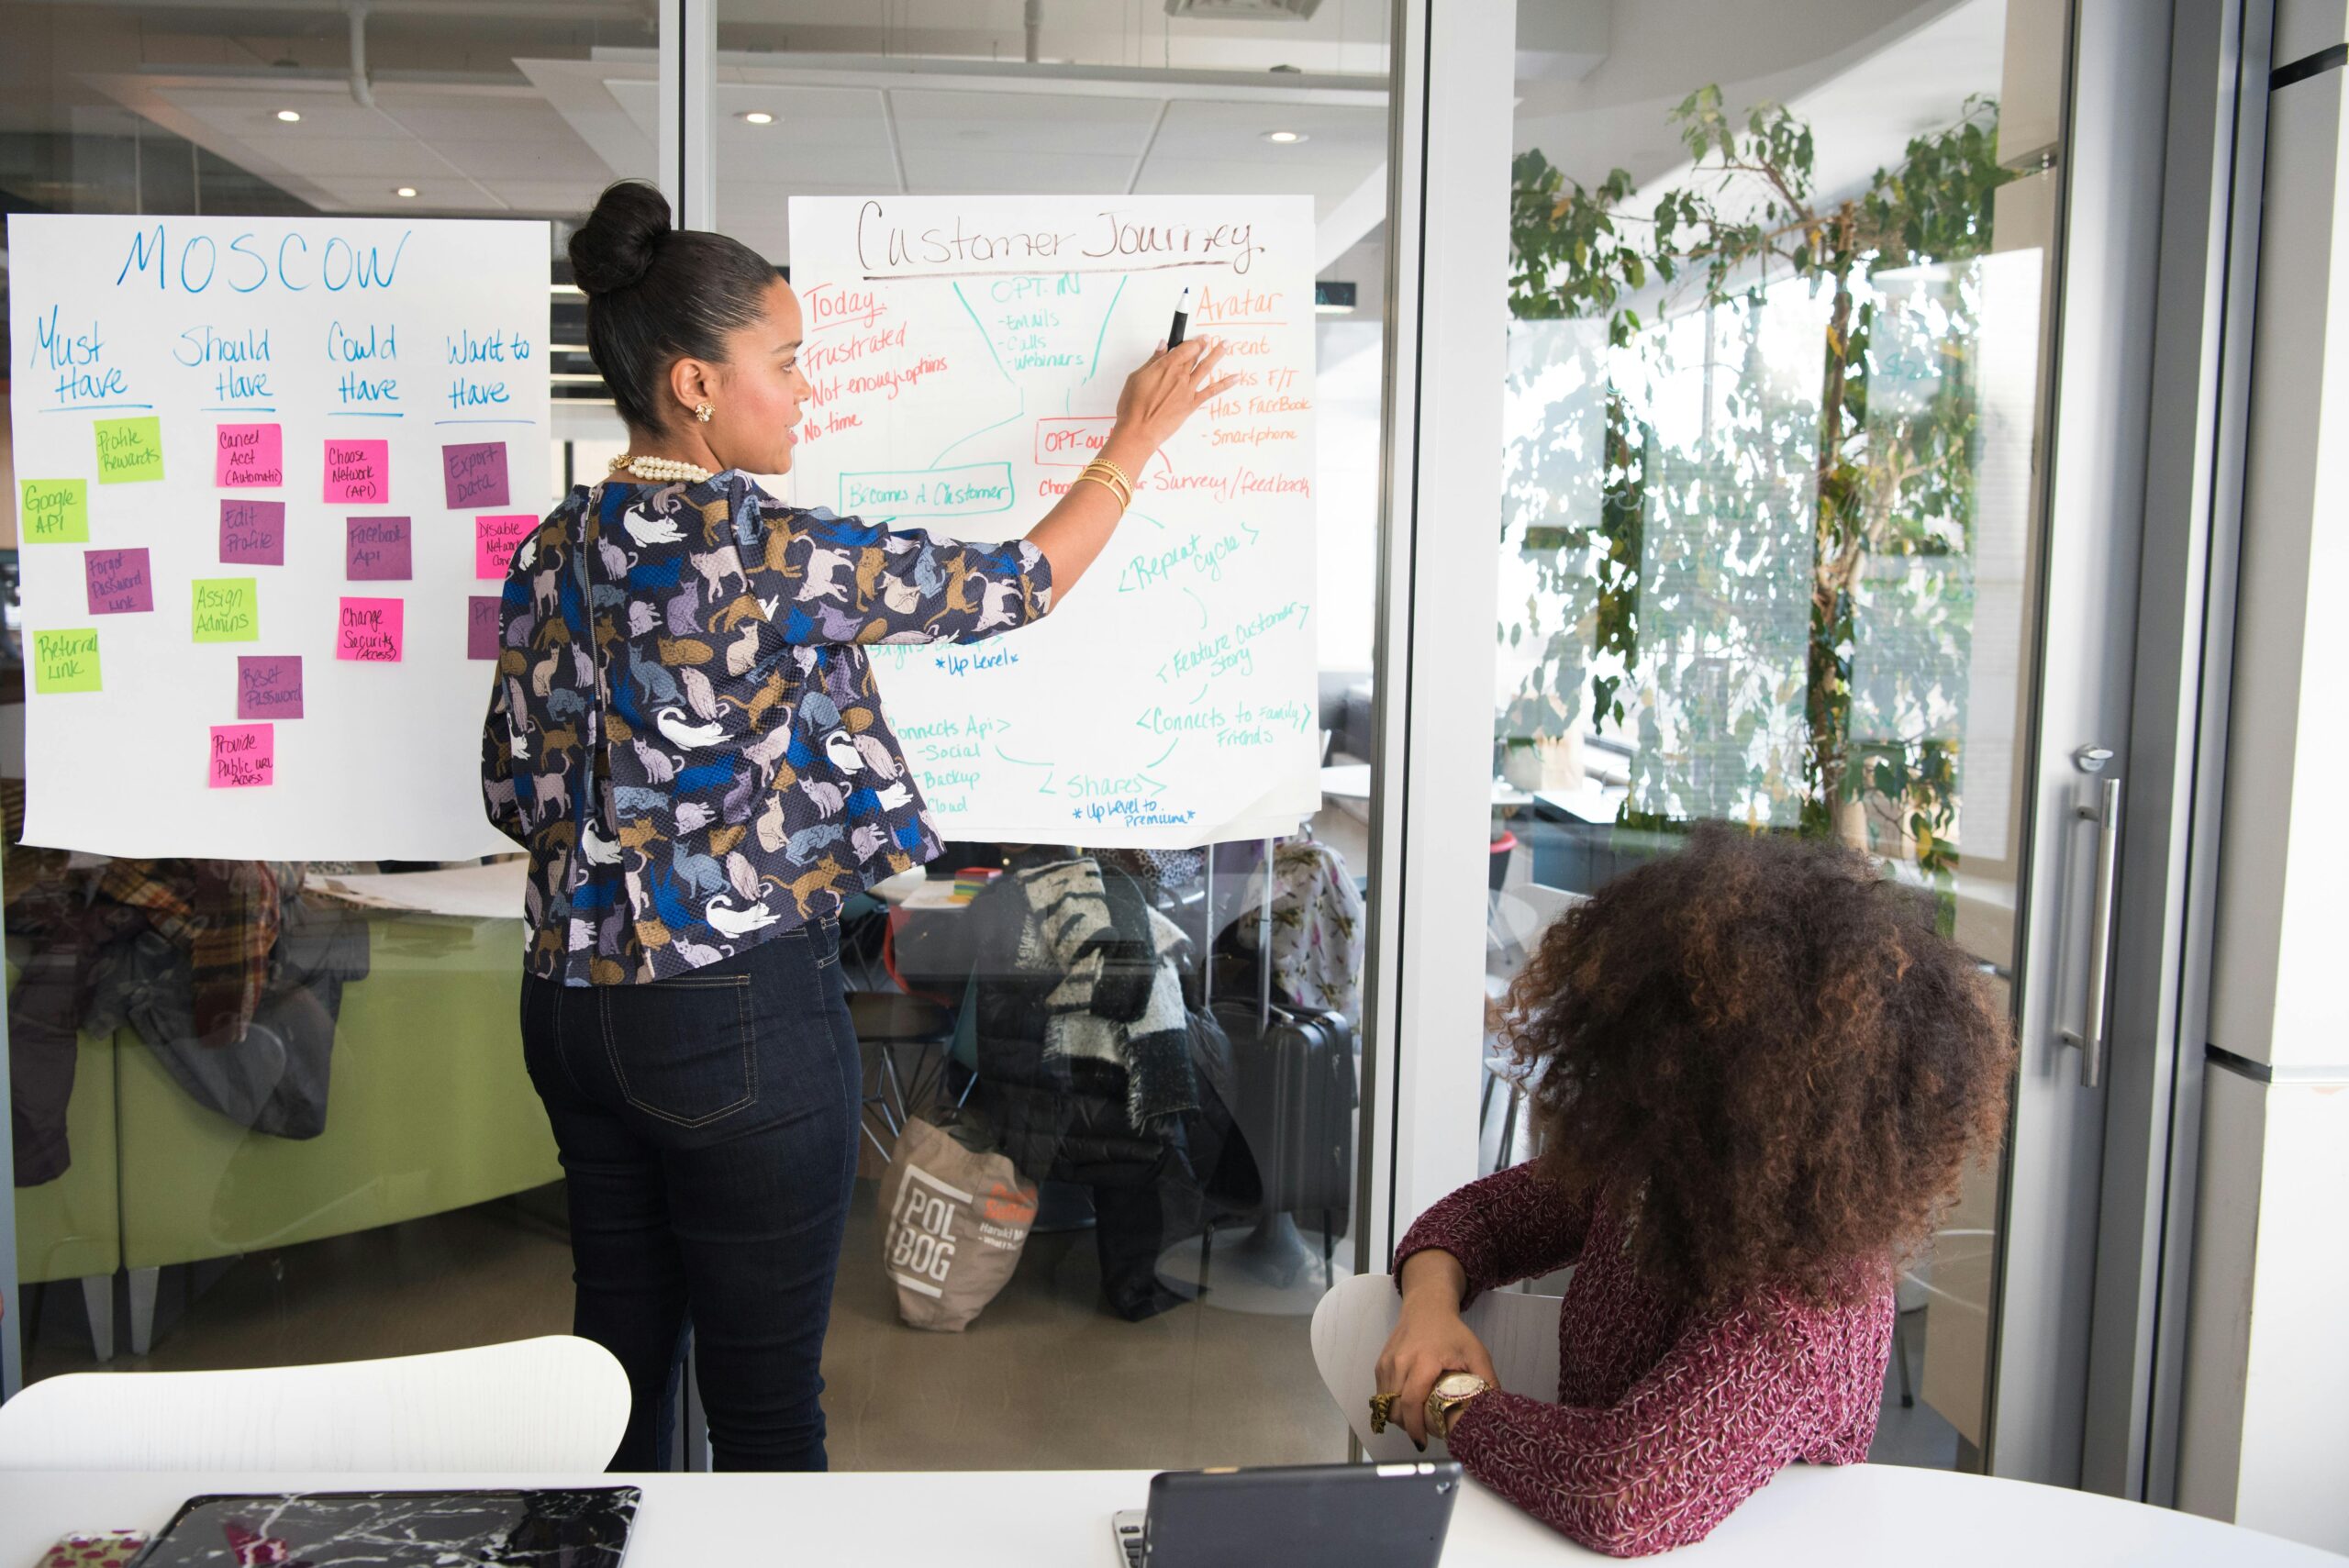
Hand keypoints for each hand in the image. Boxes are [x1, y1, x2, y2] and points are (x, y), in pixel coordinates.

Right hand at [1110, 338, 1238, 457]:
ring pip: (1206, 368)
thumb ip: (1153, 360)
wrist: (1139, 430)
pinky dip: (1225, 383)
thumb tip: (1162, 345)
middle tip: (1209, 339)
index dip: (1191, 341)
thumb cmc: (1132, 406)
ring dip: (1217, 355)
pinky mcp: (1191, 404)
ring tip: (1226, 345)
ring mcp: (1188, 390)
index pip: (1184, 347)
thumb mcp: (1136, 377)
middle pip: (1194, 356)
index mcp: (1166, 366)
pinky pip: (1212, 391)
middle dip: (1202, 345)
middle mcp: (1180, 376)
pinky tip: (1235, 377)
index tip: (1196, 337)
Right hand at [1376, 1254, 1500, 1447]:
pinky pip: (1381, 1394)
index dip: (1415, 1426)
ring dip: (1399, 1417)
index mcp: (1424, 1361)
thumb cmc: (1452, 1332)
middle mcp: (1400, 1362)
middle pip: (1395, 1408)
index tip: (1423, 1442)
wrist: (1426, 1307)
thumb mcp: (1476, 1353)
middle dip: (1408, 1426)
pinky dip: (1392, 1405)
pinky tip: (1407, 1406)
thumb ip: (1487, 1381)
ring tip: (1416, 1421)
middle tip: (1424, 1433)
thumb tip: (1493, 1412)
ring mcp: (1387, 1363)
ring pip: (1385, 1403)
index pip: (1411, 1401)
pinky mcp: (1380, 1364)